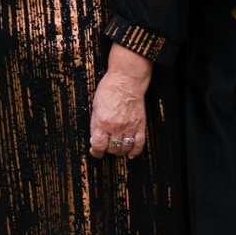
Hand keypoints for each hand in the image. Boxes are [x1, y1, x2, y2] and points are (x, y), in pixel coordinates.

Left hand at [89, 45, 150, 159]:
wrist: (126, 81)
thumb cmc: (109, 90)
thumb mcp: (95, 107)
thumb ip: (95, 124)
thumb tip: (95, 138)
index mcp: (102, 122)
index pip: (98, 146)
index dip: (96, 152)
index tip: (95, 151)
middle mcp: (116, 127)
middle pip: (112, 149)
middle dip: (107, 150)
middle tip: (105, 146)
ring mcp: (129, 127)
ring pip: (124, 149)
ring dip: (119, 151)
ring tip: (116, 148)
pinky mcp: (140, 125)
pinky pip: (139, 144)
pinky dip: (134, 151)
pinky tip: (130, 153)